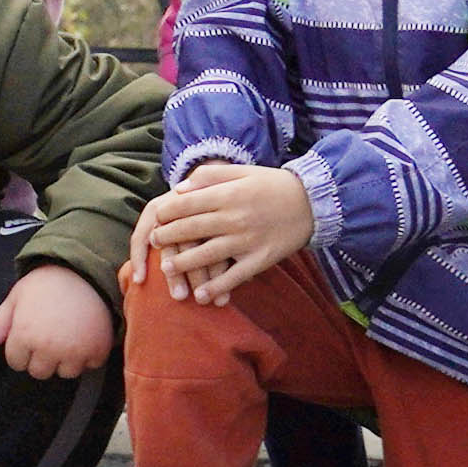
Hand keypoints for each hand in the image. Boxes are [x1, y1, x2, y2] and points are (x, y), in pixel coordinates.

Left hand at [0, 257, 115, 378]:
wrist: (83, 271)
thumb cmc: (43, 284)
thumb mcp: (15, 299)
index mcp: (24, 335)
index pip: (16, 362)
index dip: (20, 347)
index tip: (30, 331)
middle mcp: (49, 348)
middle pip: (39, 372)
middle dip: (41, 358)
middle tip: (49, 334)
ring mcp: (75, 352)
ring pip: (65, 373)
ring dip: (66, 360)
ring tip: (68, 335)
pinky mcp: (97, 351)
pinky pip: (90, 366)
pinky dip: (89, 355)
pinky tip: (85, 335)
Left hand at [131, 162, 318, 305]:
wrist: (313, 202)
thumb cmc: (272, 184)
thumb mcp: (241, 171)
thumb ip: (209, 177)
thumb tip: (178, 189)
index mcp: (227, 195)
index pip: (187, 205)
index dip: (166, 213)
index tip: (155, 219)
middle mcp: (234, 218)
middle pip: (192, 230)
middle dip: (168, 237)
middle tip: (154, 242)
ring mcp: (247, 241)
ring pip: (208, 255)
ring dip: (184, 264)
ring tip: (167, 269)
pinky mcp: (261, 259)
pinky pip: (235, 276)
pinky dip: (217, 287)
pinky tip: (201, 295)